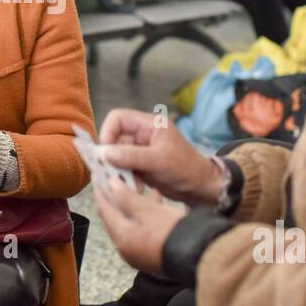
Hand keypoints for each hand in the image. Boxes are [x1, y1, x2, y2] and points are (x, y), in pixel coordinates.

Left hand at [94, 178, 185, 274]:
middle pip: (115, 216)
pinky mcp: (151, 252)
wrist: (198, 256)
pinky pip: (142, 228)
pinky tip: (154, 199)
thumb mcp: (148, 210)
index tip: (98, 174)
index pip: (104, 208)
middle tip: (116, 177)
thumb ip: (126, 197)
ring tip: (137, 184)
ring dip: (132, 203)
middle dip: (116, 196)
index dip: (101, 189)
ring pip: (130, 221)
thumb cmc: (171, 232)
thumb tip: (111, 184)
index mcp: (121, 237)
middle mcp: (125, 247)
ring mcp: (138, 252)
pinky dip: (144, 214)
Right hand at [98, 108, 222, 206]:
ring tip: (130, 182)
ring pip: (117, 156)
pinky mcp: (140, 165)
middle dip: (112, 156)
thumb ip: (132, 156)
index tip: (105, 151)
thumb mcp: (159, 160)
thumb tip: (106, 153)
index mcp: (149, 124)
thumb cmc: (187, 168)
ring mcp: (140, 150)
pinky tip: (137, 187)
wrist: (200, 188)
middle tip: (113, 172)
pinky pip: (123, 168)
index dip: (108, 132)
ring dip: (119, 170)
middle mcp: (143, 135)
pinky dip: (126, 178)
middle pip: (114, 138)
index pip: (118, 118)